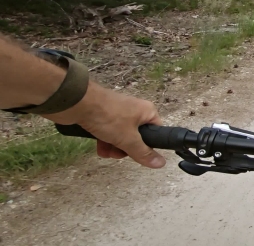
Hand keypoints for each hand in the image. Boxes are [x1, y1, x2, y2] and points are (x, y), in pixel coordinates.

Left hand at [43, 83, 165, 168]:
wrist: (77, 103)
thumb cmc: (108, 118)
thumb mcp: (128, 139)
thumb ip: (144, 152)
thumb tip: (162, 164)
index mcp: (146, 111)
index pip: (156, 131)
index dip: (149, 145)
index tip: (139, 154)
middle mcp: (134, 111)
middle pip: (137, 136)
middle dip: (127, 148)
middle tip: (119, 152)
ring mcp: (118, 113)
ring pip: (121, 136)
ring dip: (114, 147)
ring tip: (106, 151)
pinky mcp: (103, 115)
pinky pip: (109, 132)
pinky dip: (105, 141)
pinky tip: (99, 148)